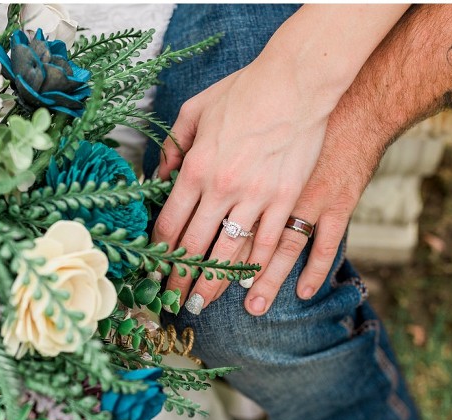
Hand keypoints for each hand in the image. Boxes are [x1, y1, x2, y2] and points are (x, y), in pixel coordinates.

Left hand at [150, 5, 409, 314]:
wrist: (297, 81)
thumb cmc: (245, 91)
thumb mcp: (197, 110)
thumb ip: (175, 145)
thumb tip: (159, 174)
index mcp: (196, 167)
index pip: (171, 222)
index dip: (160, 252)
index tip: (153, 272)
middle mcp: (223, 188)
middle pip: (195, 245)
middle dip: (180, 278)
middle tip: (171, 302)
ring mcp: (258, 196)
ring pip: (230, 252)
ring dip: (213, 283)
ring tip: (201, 305)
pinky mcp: (288, 198)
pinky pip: (270, 242)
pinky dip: (257, 268)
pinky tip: (246, 286)